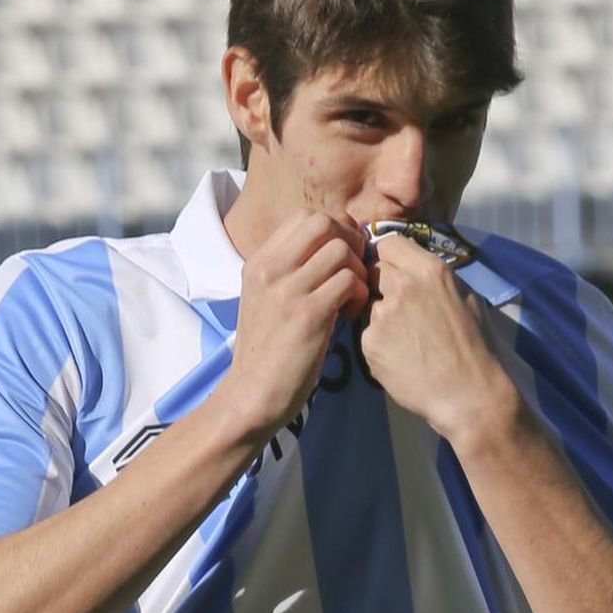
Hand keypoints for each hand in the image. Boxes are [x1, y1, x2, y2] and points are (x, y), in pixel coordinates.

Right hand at [222, 210, 369, 442]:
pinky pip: (348, 282)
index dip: (335, 229)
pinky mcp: (308, 315)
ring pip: (341, 250)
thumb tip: (333, 248)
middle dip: (350, 241)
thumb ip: (291, 272)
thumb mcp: (267, 300)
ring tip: (354, 298)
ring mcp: (287, 291)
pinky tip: (353, 314)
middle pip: (324, 223)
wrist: (252, 395)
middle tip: (355, 271)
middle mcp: (270, 269)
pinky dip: (360, 294)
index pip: (305, 217)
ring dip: (358, 271)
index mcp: (259, 262)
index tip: (344, 256)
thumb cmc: (267, 353)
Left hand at [355, 233, 512, 446]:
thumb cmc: (474, 347)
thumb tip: (413, 266)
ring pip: (368, 302)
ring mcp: (383, 315)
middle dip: (380, 283)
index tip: (393, 271)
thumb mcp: (464, 296)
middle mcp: (402, 286)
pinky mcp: (370, 343)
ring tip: (405, 339)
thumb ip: (433, 276)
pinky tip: (400, 357)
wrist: (468, 394)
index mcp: (429, 269)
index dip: (388, 258)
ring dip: (380, 315)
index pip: (388, 243)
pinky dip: (378, 343)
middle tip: (398, 308)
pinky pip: (367, 333)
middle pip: (373, 269)